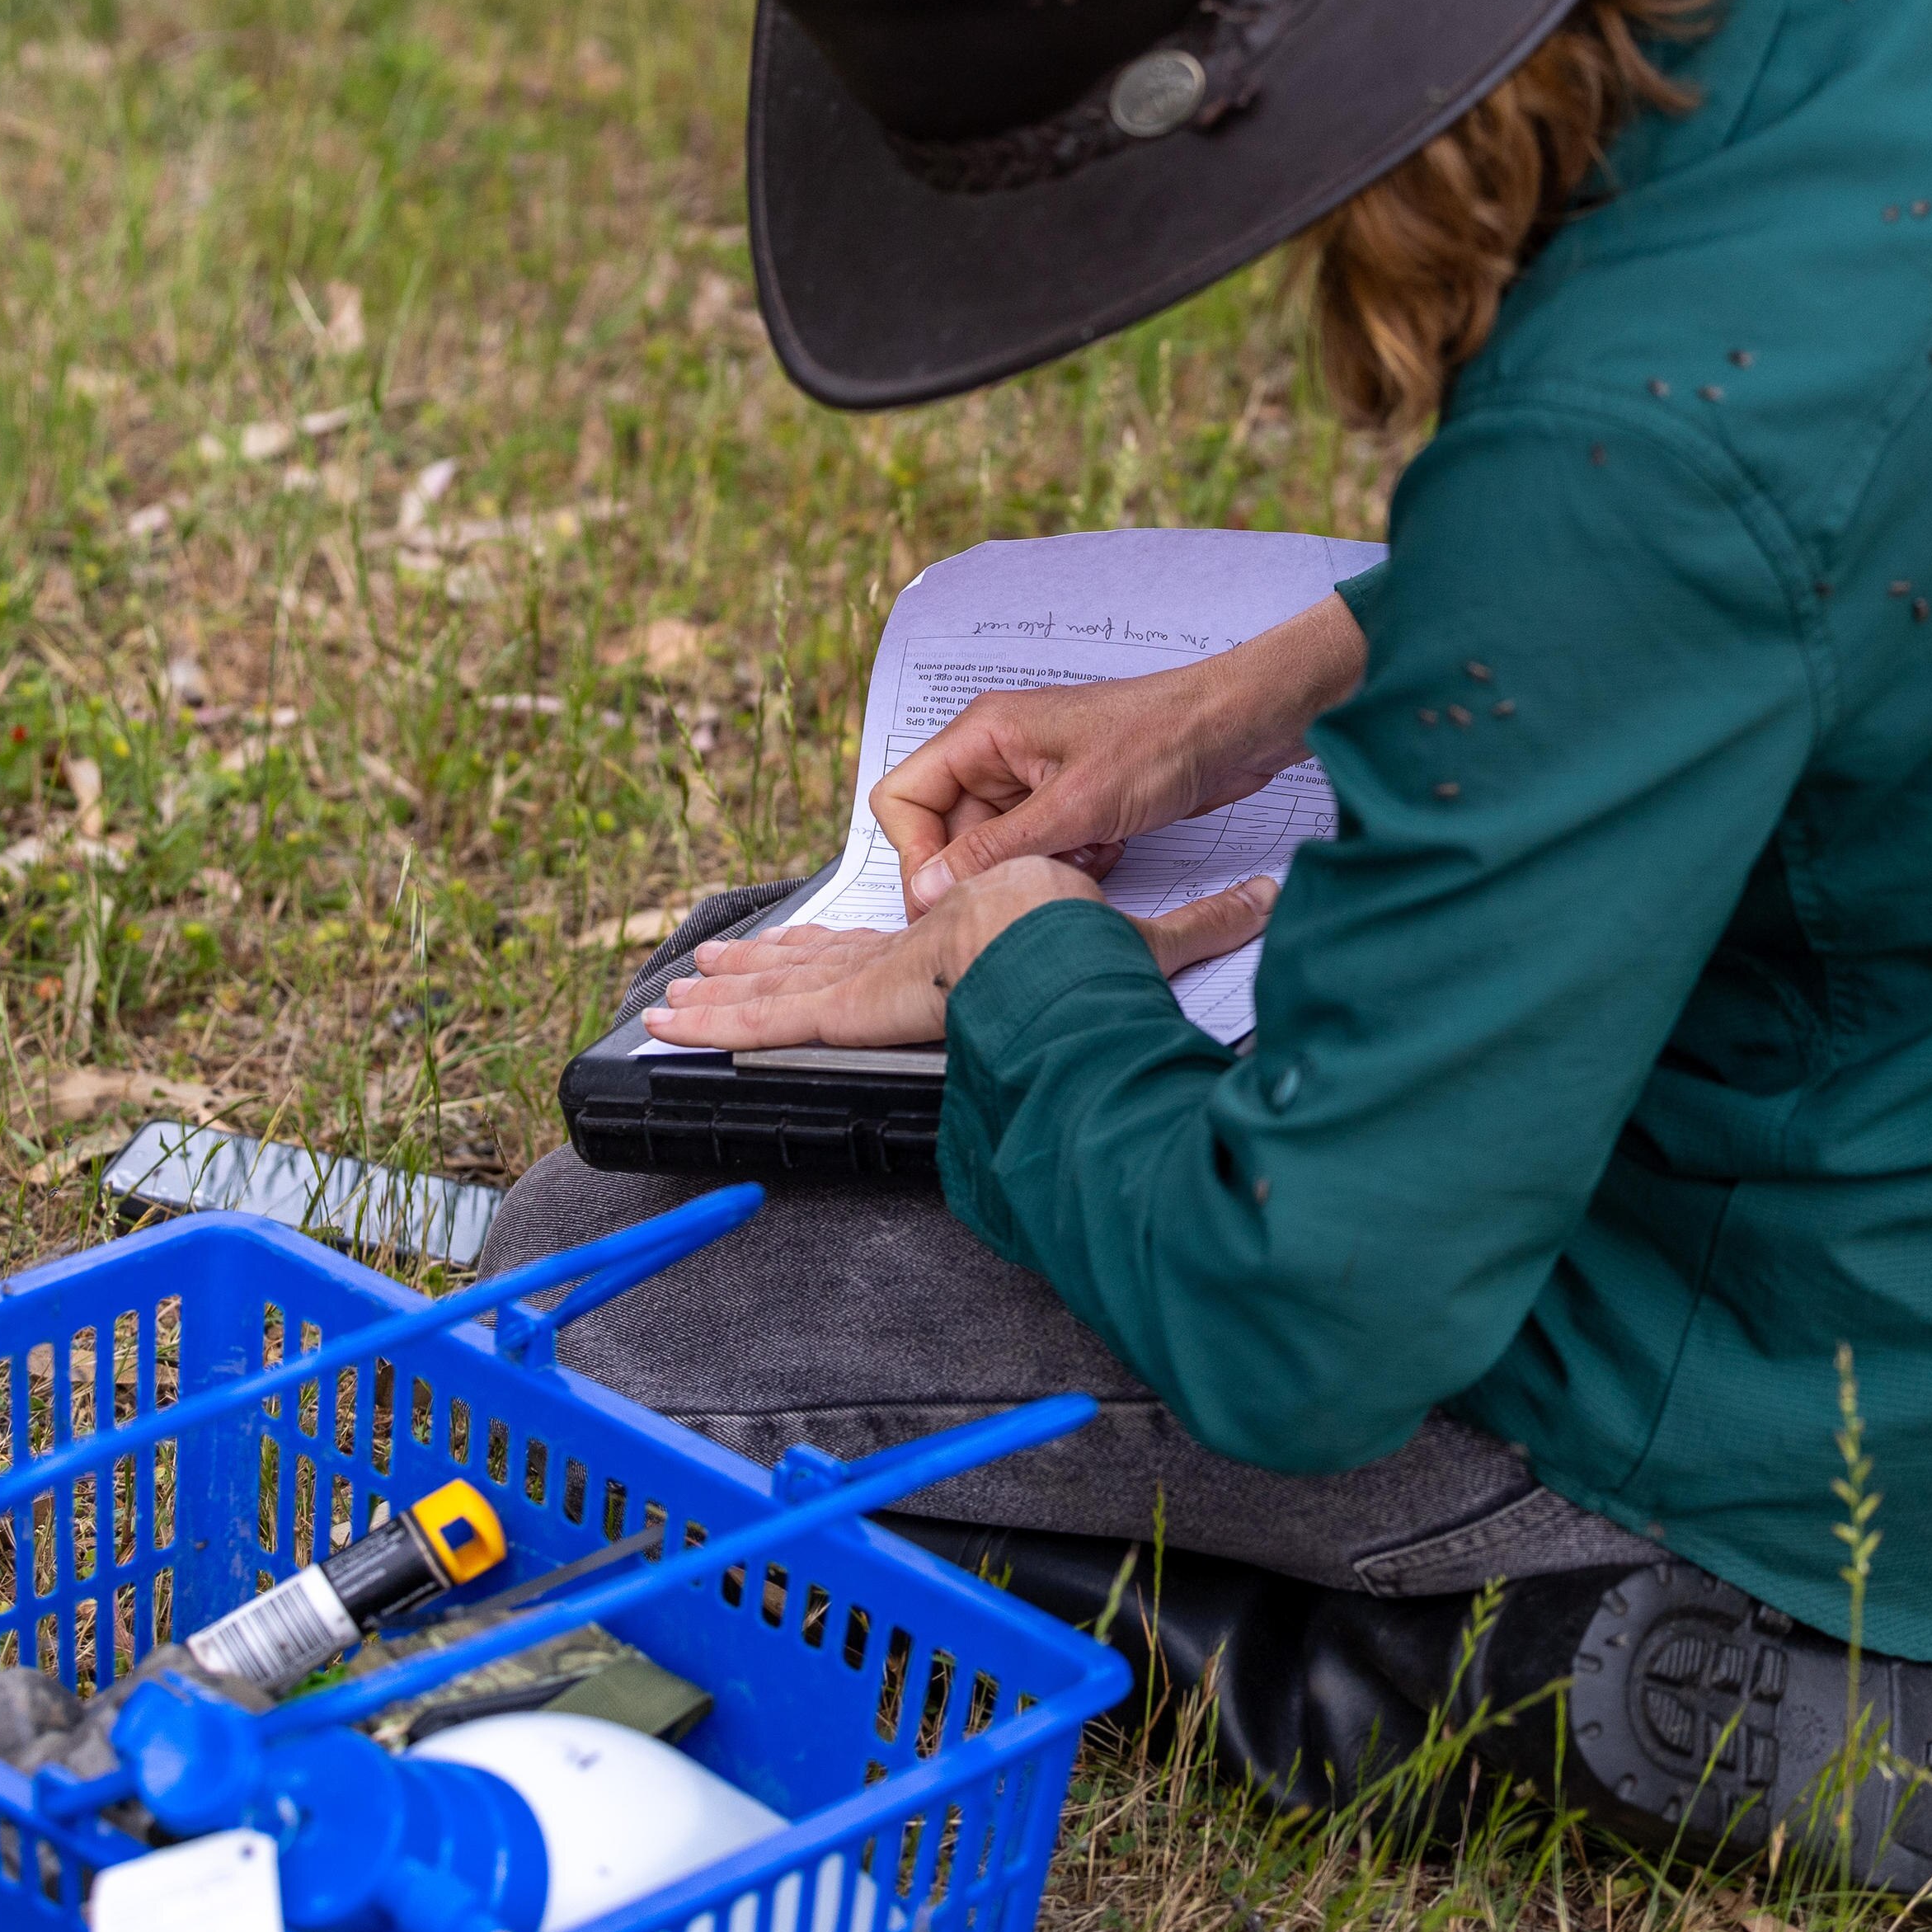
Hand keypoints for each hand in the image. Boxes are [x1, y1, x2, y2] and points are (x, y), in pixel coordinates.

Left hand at [646, 860, 1278, 1051]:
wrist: (1060, 928)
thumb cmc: (1095, 938)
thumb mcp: (1149, 941)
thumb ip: (1202, 924)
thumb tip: (1265, 904)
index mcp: (961, 945)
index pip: (886, 950)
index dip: (837, 952)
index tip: (802, 953)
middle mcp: (910, 956)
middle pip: (819, 964)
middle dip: (759, 971)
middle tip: (700, 976)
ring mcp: (878, 978)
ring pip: (780, 987)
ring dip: (724, 994)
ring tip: (665, 1004)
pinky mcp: (855, 1005)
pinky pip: (772, 1016)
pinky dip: (721, 1021)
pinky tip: (674, 1027)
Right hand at [875, 595, 1363, 912]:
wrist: (1238, 728)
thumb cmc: (1163, 741)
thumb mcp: (1075, 806)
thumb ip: (996, 850)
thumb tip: (928, 889)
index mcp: (982, 735)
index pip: (901, 799)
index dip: (916, 855)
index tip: (949, 898)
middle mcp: (998, 754)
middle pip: (949, 832)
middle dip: (990, 867)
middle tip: (1034, 885)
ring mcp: (1034, 779)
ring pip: (999, 847)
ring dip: (1036, 867)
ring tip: (1086, 857)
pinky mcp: (1070, 801)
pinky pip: (1041, 849)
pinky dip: (1070, 861)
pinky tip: (1109, 849)